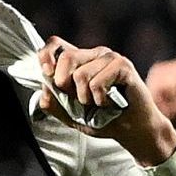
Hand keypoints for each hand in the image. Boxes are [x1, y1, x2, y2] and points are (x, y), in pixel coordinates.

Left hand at [39, 42, 175, 162]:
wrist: (131, 131)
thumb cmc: (104, 120)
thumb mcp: (71, 115)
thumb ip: (54, 103)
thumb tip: (44, 90)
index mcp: (81, 61)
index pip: (56, 44)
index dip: (46, 55)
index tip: (47, 73)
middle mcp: (95, 54)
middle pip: (66, 57)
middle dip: (66, 86)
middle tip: (80, 101)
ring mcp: (110, 58)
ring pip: (81, 74)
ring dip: (86, 98)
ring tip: (99, 103)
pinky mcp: (123, 66)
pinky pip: (97, 82)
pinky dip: (100, 99)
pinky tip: (109, 102)